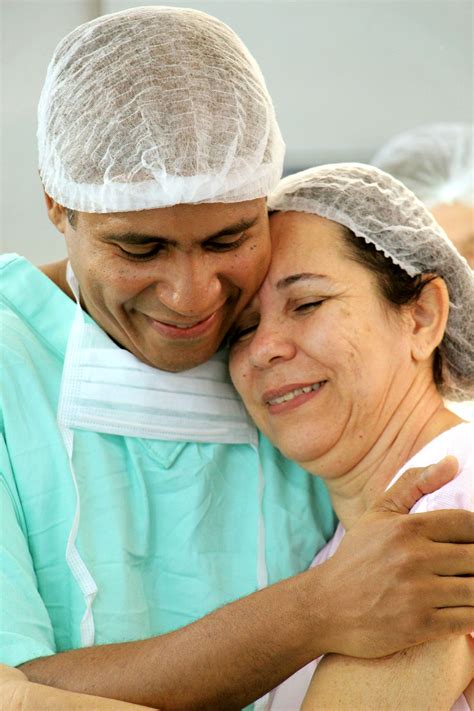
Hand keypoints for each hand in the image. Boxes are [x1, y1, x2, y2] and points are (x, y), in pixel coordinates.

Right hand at [312, 456, 473, 657]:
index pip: (467, 523)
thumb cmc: (357, 557)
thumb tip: (454, 462)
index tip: (469, 542)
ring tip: (465, 585)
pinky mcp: (419, 626)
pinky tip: (463, 608)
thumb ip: (414, 483)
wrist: (326, 607)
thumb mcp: (379, 513)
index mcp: (406, 528)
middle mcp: (413, 558)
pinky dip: (473, 616)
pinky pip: (468, 620)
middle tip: (465, 566)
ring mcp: (417, 594)